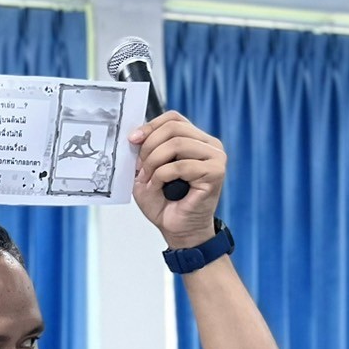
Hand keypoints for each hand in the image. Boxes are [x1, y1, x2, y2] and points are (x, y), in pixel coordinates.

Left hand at [128, 112, 225, 247]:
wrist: (178, 229)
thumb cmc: (165, 203)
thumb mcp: (147, 173)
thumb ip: (144, 152)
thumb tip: (136, 135)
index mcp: (195, 140)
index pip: (173, 118)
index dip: (150, 126)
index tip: (132, 140)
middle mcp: (209, 145)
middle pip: (173, 128)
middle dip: (149, 147)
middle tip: (140, 168)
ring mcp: (215, 157)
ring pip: (177, 144)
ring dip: (154, 162)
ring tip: (148, 179)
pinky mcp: (215, 172)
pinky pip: (180, 166)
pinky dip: (162, 176)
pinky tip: (158, 187)